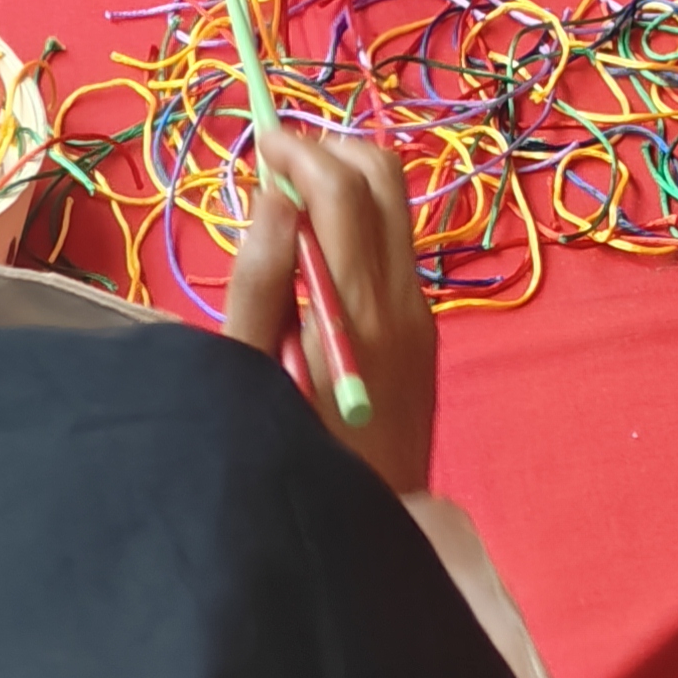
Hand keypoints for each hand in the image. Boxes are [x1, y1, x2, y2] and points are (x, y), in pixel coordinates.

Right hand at [225, 117, 437, 495]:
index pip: (342, 190)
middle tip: (274, 167)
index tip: (258, 142)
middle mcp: (403, 302)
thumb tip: (275, 194)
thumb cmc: (291, 461)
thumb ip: (260, 283)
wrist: (370, 536)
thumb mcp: (251, 378)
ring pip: (396, 204)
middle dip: (328, 150)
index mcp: (357, 313)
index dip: (299, 151)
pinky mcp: (426, 330)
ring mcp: (422, 315)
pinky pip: (397, 243)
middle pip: (383, 176)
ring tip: (290, 201)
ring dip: (346, 179)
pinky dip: (360, 217)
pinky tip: (316, 249)